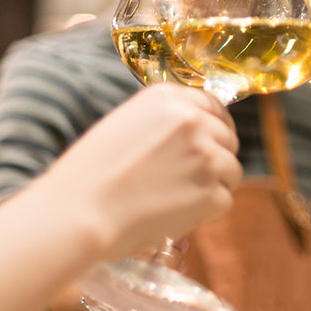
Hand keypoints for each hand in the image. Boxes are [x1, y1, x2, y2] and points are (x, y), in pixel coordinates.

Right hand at [43, 83, 240, 260]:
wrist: (79, 212)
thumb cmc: (90, 173)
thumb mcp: (124, 123)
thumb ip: (163, 121)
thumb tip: (196, 130)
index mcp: (168, 97)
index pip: (213, 104)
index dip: (214, 125)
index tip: (210, 141)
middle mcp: (192, 119)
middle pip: (227, 137)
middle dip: (215, 157)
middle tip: (189, 178)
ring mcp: (206, 156)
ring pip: (231, 170)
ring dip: (212, 185)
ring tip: (177, 198)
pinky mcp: (211, 193)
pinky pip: (224, 200)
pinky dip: (205, 211)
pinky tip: (175, 213)